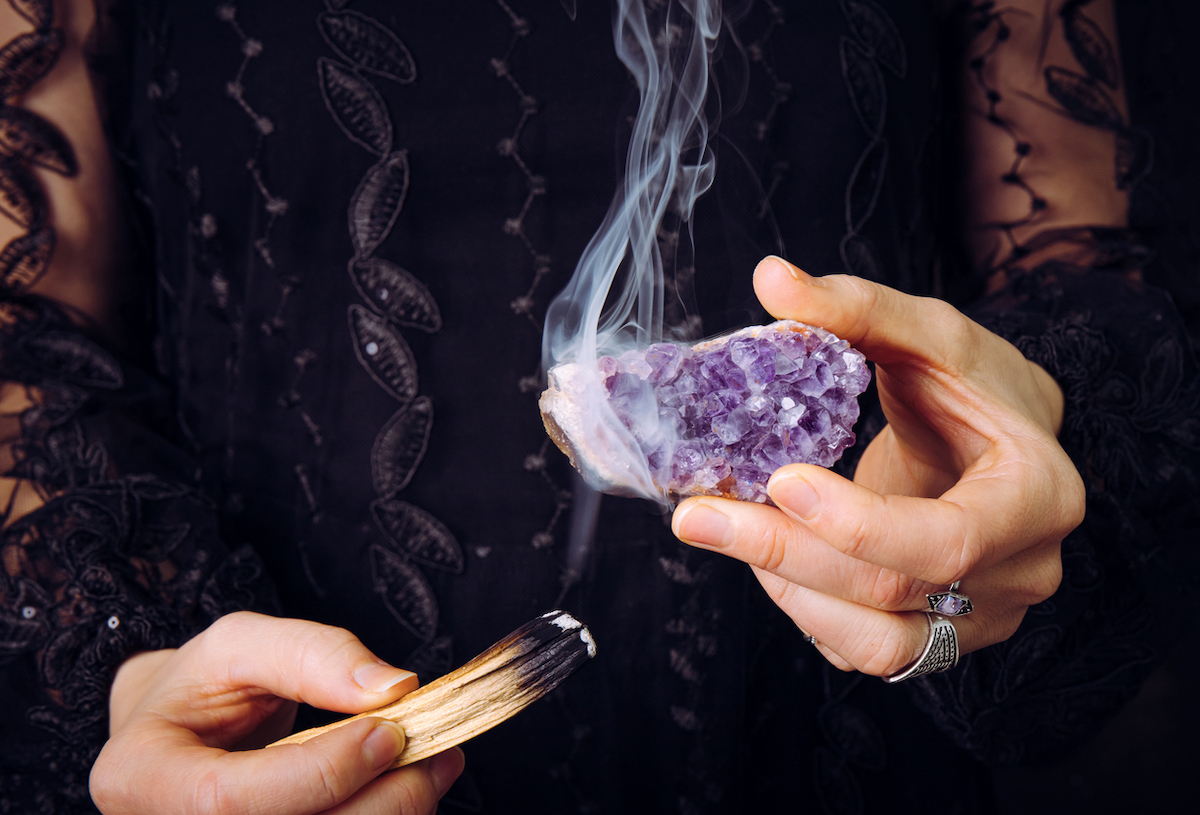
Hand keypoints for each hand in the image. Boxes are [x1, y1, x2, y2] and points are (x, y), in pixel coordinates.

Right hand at [90, 611, 463, 813]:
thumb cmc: (201, 688)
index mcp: (140, 778)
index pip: (230, 800)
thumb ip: (313, 654)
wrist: (178, 735)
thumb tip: (393, 688)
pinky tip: (406, 793)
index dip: (322, 772)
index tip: (389, 730)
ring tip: (434, 766)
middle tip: (436, 749)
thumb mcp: (241, 644)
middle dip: (380, 802)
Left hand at [671, 257, 1084, 676]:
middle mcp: (1020, 571)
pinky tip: (764, 555)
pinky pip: (863, 649)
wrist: (1002, 442)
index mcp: (1037, 495)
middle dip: (782, 553)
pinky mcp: (940, 638)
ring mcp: (983, 617)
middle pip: (892, 592)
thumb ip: (855, 308)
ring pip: (875, 643)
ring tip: (726, 530)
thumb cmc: (971, 385)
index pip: (947, 539)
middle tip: (697, 514)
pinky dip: (803, 609)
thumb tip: (770, 277)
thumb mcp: (927, 334)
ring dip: (785, 591)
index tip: (779, 480)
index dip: (856, 523)